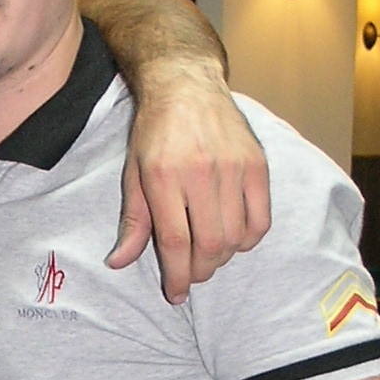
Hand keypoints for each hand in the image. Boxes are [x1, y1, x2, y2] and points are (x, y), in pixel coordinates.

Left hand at [112, 61, 269, 303]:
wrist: (185, 86)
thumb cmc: (154, 133)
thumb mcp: (133, 174)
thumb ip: (133, 222)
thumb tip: (118, 263)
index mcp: (164, 177)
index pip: (176, 242)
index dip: (176, 276)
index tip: (174, 294)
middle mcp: (201, 172)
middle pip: (209, 245)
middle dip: (199, 271)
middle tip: (190, 274)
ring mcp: (234, 167)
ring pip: (235, 237)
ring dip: (221, 258)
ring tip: (208, 255)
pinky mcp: (257, 164)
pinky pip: (260, 220)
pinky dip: (248, 239)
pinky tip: (233, 238)